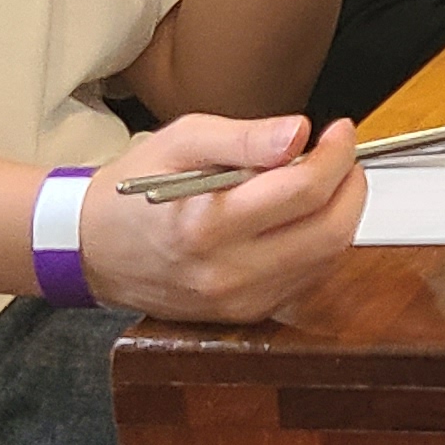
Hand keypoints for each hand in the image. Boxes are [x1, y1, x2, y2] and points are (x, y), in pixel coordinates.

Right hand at [77, 112, 363, 320]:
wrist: (93, 250)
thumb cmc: (134, 190)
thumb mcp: (181, 142)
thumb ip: (244, 138)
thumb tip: (299, 133)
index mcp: (207, 225)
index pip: (305, 190)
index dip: (336, 154)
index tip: (340, 130)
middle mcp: (226, 272)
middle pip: (330, 231)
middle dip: (351, 185)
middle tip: (340, 156)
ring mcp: (238, 301)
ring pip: (327, 258)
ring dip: (339, 213)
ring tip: (319, 181)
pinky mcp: (245, 314)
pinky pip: (307, 279)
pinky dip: (319, 243)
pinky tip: (301, 217)